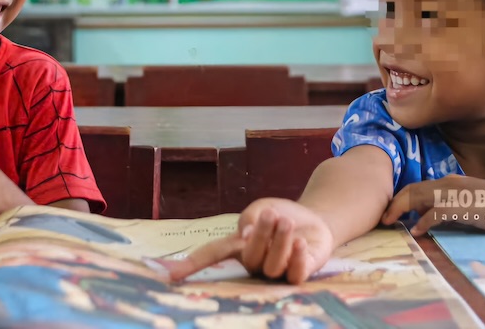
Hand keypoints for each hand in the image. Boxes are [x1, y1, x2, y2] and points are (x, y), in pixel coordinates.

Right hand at [161, 198, 334, 284]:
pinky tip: (300, 242)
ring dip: (280, 241)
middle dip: (260, 234)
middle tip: (270, 214)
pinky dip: (296, 258)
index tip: (172, 276)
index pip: (213, 255)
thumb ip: (249, 218)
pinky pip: (294, 275)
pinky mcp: (300, 273)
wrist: (312, 218)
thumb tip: (243, 235)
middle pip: (250, 257)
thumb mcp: (260, 208)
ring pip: (273, 265)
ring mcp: (277, 271)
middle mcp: (255, 264)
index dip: (193, 264)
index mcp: (238, 247)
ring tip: (287, 221)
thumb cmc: (279, 215)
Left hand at [380, 175, 484, 235]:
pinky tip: (417, 231)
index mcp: (450, 183)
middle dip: (394, 203)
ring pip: (419, 197)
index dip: (401, 198)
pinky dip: (423, 221)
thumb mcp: (469, 204)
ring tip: (392, 222)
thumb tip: (430, 219)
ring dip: (402, 209)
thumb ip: (450, 207)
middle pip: (412, 190)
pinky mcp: (464, 206)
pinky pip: (436, 212)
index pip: (417, 187)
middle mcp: (449, 184)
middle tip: (384, 218)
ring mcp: (456, 193)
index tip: (391, 212)